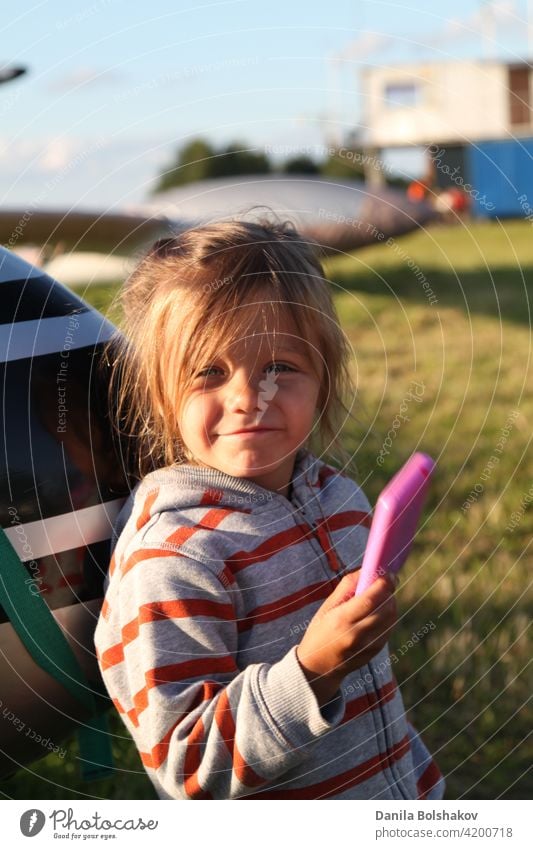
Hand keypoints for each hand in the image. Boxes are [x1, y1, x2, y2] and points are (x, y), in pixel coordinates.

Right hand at [295, 570, 397, 705]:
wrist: (318, 667)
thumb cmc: (320, 631)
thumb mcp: (327, 607)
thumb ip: (347, 586)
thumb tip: (367, 570)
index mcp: (341, 620)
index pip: (370, 599)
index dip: (383, 584)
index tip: (389, 574)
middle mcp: (357, 635)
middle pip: (386, 608)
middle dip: (389, 592)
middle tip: (385, 582)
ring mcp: (368, 646)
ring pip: (391, 618)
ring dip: (390, 603)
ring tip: (379, 597)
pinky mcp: (375, 651)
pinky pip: (389, 628)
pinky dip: (388, 616)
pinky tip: (377, 613)